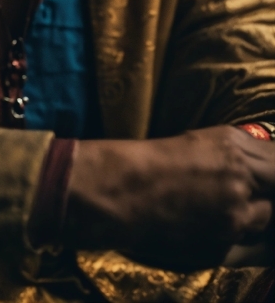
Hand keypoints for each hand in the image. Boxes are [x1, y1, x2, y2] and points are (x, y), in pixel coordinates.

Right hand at [63, 126, 274, 268]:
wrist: (122, 191)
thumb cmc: (150, 161)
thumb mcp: (198, 142)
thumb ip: (235, 154)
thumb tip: (259, 166)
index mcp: (232, 143)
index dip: (274, 169)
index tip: (268, 174)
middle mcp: (240, 174)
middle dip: (268, 190)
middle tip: (250, 193)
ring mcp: (235, 210)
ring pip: (266, 216)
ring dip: (252, 212)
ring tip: (222, 207)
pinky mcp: (225, 239)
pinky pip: (245, 237)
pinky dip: (235, 232)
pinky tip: (209, 222)